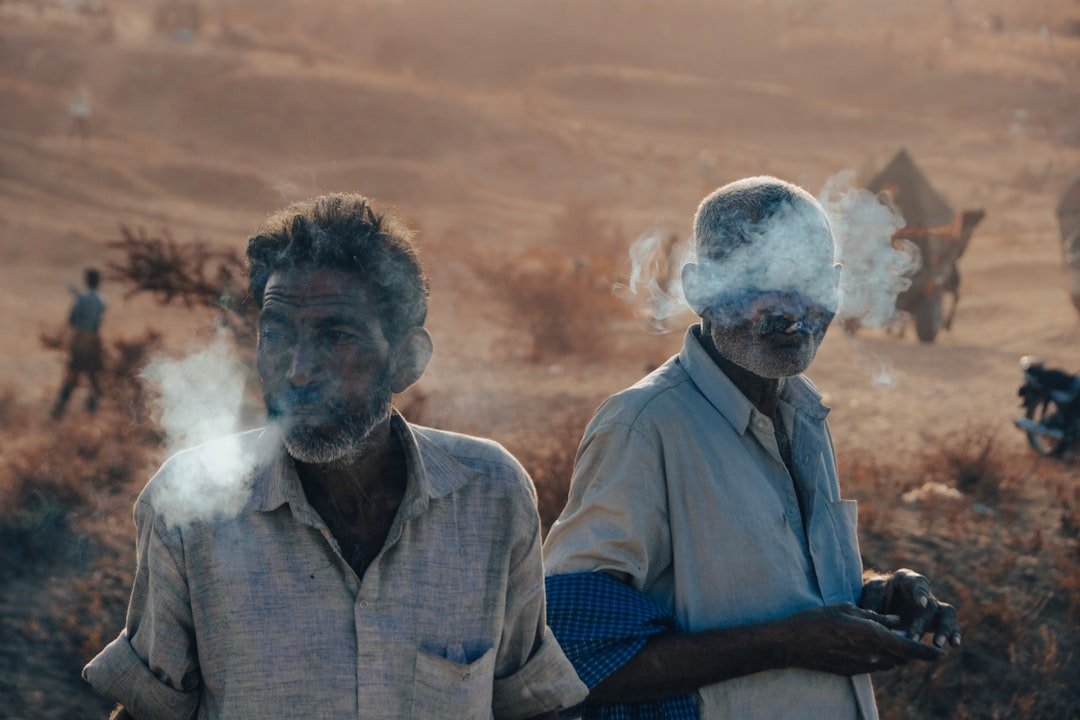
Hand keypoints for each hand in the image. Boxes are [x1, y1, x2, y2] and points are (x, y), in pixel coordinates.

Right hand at [779, 603, 943, 675]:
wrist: (792, 644)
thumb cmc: (817, 620)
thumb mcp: (846, 609)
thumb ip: (874, 615)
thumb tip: (896, 620)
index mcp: (871, 636)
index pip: (909, 649)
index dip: (927, 653)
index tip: (941, 654)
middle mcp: (870, 655)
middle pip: (901, 659)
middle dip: (912, 652)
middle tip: (917, 642)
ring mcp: (860, 666)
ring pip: (889, 664)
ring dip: (896, 656)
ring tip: (896, 644)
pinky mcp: (850, 672)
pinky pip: (874, 667)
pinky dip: (881, 659)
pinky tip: (872, 648)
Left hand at [860, 568, 961, 648]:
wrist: (882, 600)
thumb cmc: (874, 597)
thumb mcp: (870, 599)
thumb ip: (873, 609)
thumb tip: (870, 625)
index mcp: (906, 580)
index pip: (916, 583)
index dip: (920, 593)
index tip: (921, 604)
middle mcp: (923, 592)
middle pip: (930, 604)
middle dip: (923, 622)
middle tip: (914, 637)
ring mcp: (933, 606)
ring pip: (947, 614)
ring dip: (945, 629)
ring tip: (938, 644)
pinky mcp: (938, 620)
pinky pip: (951, 626)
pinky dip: (954, 634)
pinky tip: (954, 645)